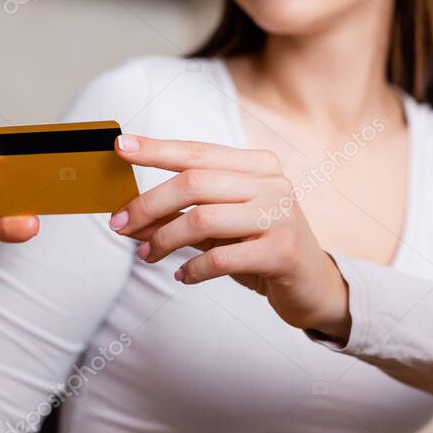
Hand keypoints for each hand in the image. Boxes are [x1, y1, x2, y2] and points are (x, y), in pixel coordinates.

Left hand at [111, 135, 351, 338]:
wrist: (314, 286)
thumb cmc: (261, 250)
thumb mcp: (222, 227)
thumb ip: (181, 216)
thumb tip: (130, 219)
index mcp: (258, 165)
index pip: (198, 151)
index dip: (157, 149)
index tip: (120, 147)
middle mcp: (271, 183)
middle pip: (194, 183)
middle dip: (148, 205)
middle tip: (119, 225)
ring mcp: (279, 216)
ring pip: (202, 219)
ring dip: (164, 239)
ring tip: (148, 254)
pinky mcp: (282, 252)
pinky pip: (221, 258)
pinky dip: (193, 269)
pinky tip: (183, 276)